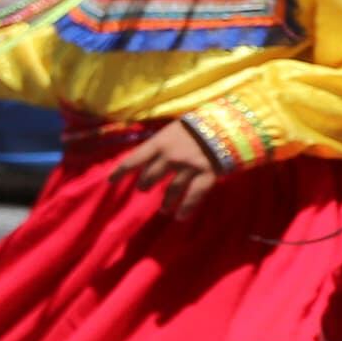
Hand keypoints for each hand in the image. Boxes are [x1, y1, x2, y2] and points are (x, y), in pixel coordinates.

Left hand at [109, 116, 224, 212]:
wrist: (230, 123)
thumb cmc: (199, 123)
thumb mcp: (174, 127)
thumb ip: (161, 142)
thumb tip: (148, 154)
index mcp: (160, 142)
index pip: (134, 159)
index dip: (121, 171)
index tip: (111, 181)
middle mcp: (170, 156)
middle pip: (150, 176)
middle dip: (145, 184)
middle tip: (144, 189)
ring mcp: (188, 167)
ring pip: (171, 189)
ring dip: (166, 201)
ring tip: (164, 209)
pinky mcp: (206, 175)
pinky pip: (193, 196)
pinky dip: (186, 208)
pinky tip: (180, 217)